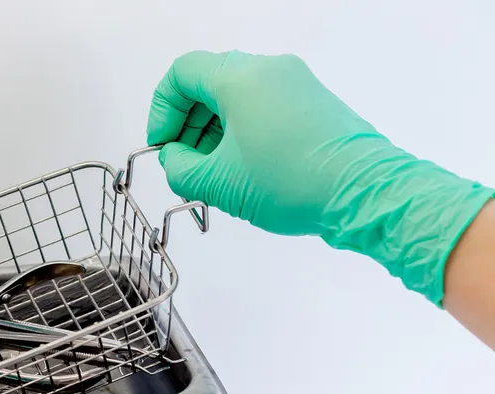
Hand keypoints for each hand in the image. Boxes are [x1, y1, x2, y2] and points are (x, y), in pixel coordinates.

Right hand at [146, 50, 492, 304]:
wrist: (362, 192)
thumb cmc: (291, 182)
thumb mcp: (217, 183)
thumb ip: (179, 168)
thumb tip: (175, 160)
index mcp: (241, 78)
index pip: (182, 73)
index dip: (162, 109)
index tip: (162, 145)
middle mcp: (270, 70)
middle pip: (209, 82)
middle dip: (187, 124)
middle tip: (183, 163)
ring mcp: (296, 83)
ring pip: (237, 95)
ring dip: (213, 131)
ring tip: (212, 173)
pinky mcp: (313, 103)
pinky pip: (264, 106)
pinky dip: (242, 131)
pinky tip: (242, 170)